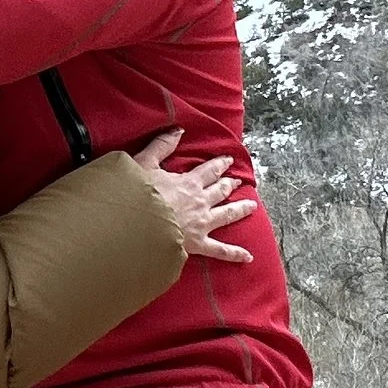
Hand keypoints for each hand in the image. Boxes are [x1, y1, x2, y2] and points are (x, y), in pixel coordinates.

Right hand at [130, 129, 256, 262]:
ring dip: (240, 209)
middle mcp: (200, 202)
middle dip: (229, 184)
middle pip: (220, 191)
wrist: (136, 226)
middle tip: (238, 182)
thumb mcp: (144, 163)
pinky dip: (235, 253)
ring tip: (252, 206)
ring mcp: (202, 223)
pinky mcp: (199, 244)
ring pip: (227, 214)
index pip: (209, 171)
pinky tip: (248, 257)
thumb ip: (161, 146)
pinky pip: (220, 250)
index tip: (228, 160)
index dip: (220, 164)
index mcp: (189, 183)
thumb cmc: (136, 194)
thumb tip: (178, 130)